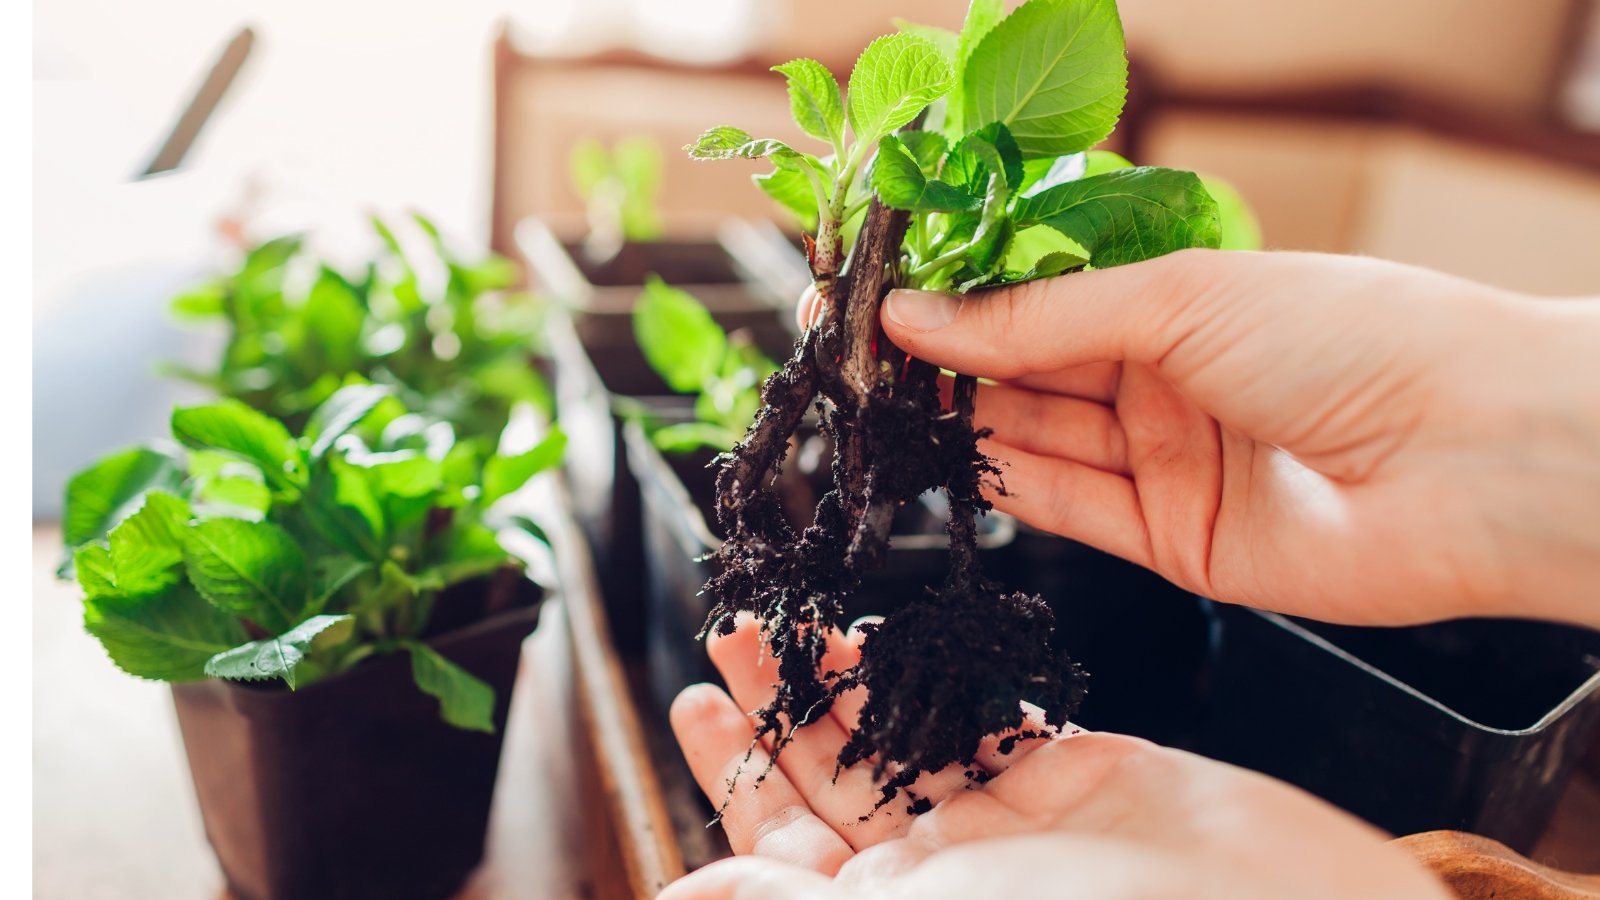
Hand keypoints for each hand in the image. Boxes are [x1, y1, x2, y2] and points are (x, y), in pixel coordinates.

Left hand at [664, 617, 1447, 898]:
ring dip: (848, 677)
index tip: (693, 701)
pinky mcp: (1082, 777)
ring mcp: (1014, 829)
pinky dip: (943, 671)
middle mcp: (944, 879)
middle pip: (835, 782)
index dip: (735, 774)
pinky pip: (991, 714)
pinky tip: (899, 632)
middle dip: (779, 707)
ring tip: (793, 619)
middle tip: (733, 632)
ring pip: (905, 737)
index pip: (784, 847)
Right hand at [830, 249, 1599, 627]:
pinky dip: (1014, 484)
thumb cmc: (1354, 341)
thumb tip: (921, 315)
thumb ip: (1039, 321)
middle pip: (1038, 375)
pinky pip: (1074, 509)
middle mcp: (1175, 383)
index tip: (891, 300)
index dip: (969, 302)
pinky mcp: (1176, 540)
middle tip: (874, 361)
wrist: (1467, 460)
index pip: (1048, 301)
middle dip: (957, 366)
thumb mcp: (1178, 300)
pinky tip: (958, 457)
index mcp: (1185, 303)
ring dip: (972, 424)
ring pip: (1046, 442)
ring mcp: (1174, 463)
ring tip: (895, 408)